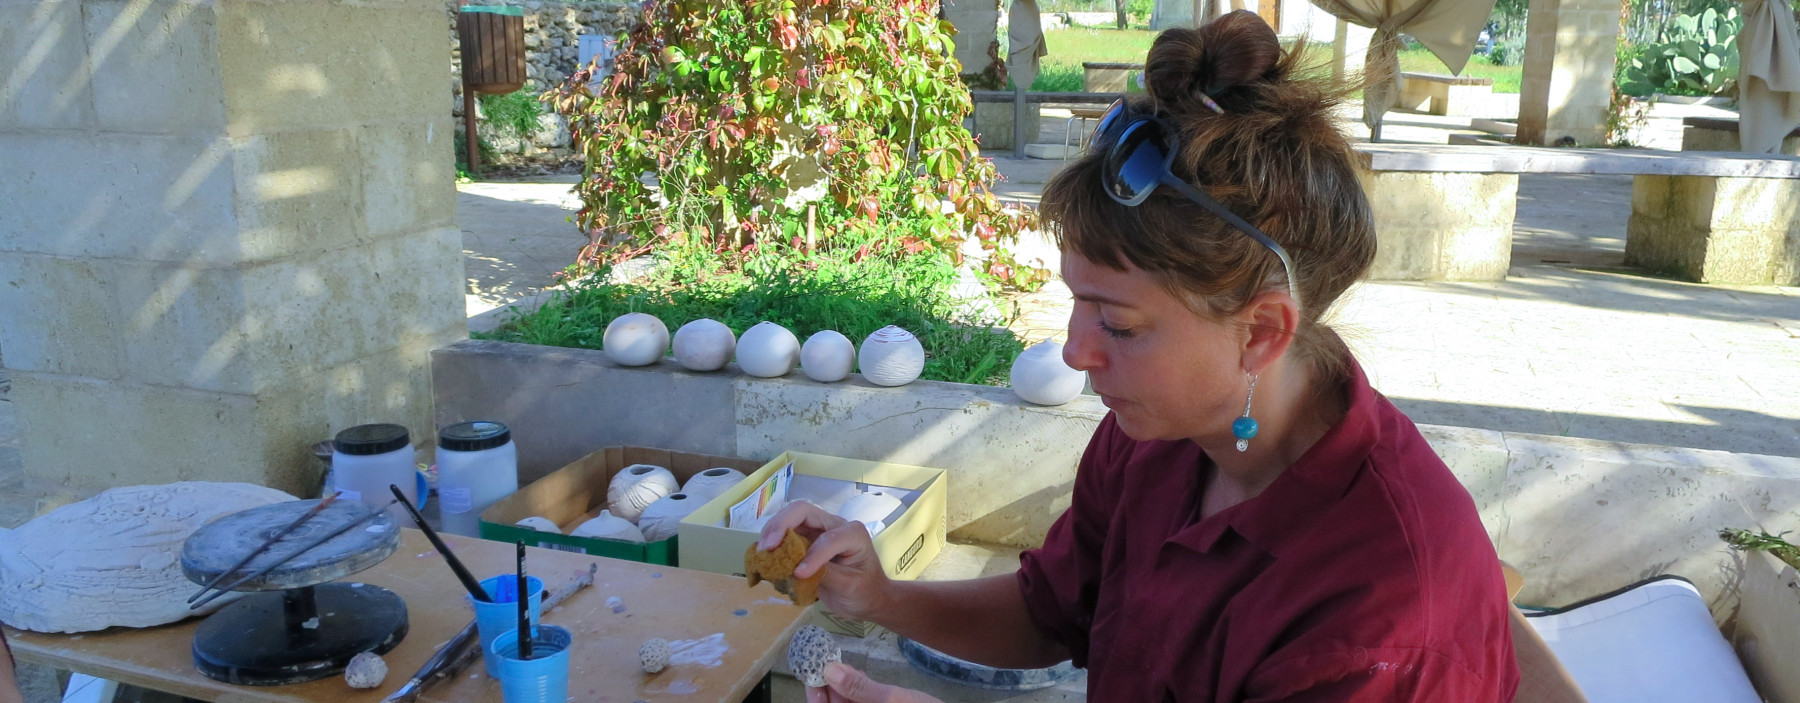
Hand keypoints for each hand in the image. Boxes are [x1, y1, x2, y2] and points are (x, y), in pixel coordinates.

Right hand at [757, 501, 890, 620]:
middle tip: (765, 548)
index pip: (827, 538)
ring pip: (790, 519)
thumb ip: (827, 573)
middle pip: (801, 511)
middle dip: (780, 526)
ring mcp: (818, 531)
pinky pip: (786, 535)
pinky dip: (772, 543)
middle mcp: (833, 525)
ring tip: (761, 552)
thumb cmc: (864, 591)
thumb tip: (798, 569)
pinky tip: (764, 556)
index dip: (811, 555)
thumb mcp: (850, 585)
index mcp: (852, 533)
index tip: (799, 575)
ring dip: (772, 532)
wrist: (868, 599)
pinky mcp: (806, 542)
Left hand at [807, 662, 943, 702]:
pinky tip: (858, 675)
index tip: (812, 671)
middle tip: (824, 660)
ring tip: (838, 663)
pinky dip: (856, 691)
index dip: (815, 695)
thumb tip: (829, 670)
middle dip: (829, 687)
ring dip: (842, 687)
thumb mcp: (891, 700)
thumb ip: (859, 688)